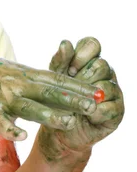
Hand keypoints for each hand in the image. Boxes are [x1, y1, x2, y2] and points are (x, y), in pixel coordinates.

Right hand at [0, 56, 99, 141]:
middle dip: (72, 99)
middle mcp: (14, 84)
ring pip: (29, 108)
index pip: (54, 79)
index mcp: (20, 73)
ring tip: (69, 122)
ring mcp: (1, 99)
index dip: (75, 85)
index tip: (95, 89)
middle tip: (94, 104)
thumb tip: (48, 80)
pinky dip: (12, 129)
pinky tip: (24, 135)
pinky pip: (1, 124)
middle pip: (48, 92)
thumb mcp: (4, 68)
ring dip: (50, 115)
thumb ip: (25, 76)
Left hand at [37, 37, 124, 171]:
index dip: (81, 55)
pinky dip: (95, 113)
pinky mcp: (117, 111)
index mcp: (89, 61)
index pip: (92, 44)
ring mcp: (113, 91)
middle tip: (71, 89)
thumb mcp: (54, 79)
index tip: (69, 70)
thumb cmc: (55, 99)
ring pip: (106, 86)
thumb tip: (66, 43)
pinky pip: (110, 107)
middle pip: (101, 64)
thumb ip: (60, 61)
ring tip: (77, 104)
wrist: (59, 129)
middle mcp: (105, 73)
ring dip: (88, 96)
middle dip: (83, 77)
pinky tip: (86, 116)